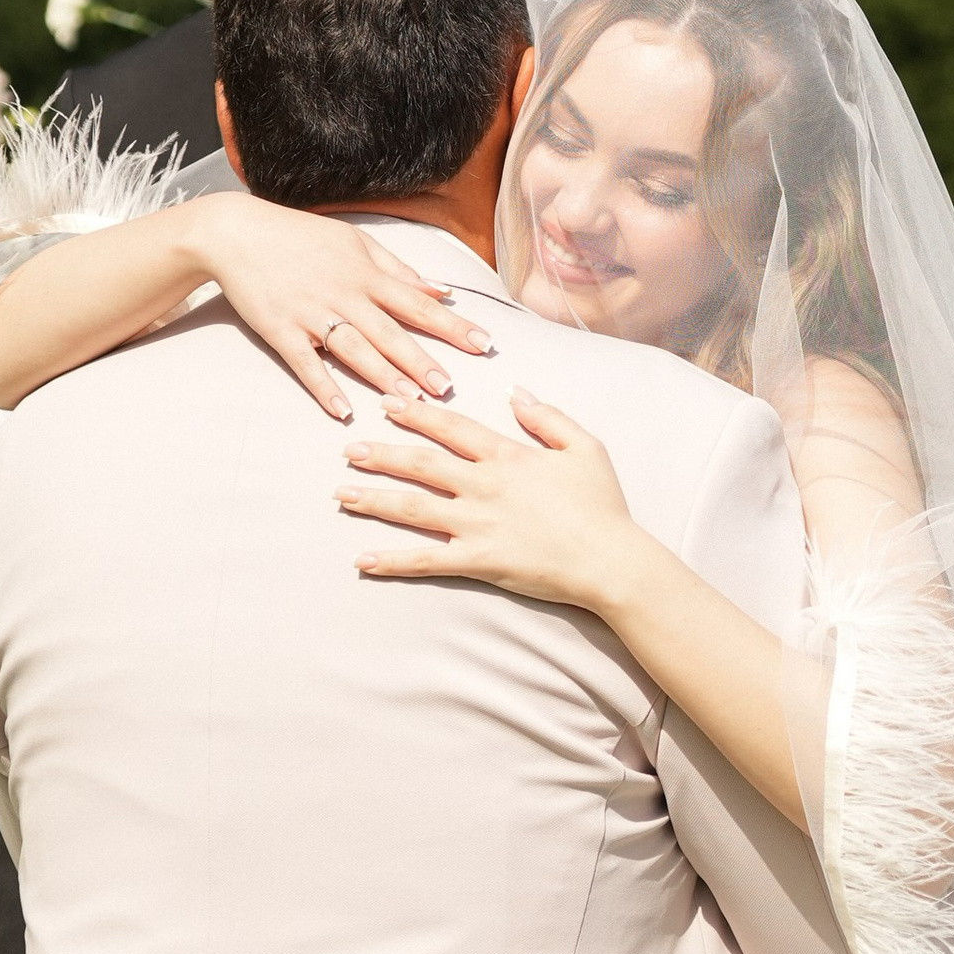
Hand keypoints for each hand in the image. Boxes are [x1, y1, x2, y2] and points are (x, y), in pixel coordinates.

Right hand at [193, 199, 491, 420]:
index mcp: (366, 273)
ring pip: (353, 349)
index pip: (418, 303)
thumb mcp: (356, 242)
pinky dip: (324, 387)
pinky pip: (306, 363)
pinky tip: (342, 411)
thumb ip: (400, 269)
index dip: (452, 325)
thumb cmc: (302, 237)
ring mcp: (311, 313)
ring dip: (382, 376)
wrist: (237, 233)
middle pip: (389, 332)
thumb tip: (442, 290)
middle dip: (420, 360)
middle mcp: (344, 294)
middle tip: (448, 387)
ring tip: (409, 401)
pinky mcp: (280, 330)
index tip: (483, 344)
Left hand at [339, 393, 643, 612]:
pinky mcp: (478, 560)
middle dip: (382, 454)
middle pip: (421, 464)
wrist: (611, 560)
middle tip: (348, 449)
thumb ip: (548, 417)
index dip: (417, 413)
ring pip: (414, 507)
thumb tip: (516, 393)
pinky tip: (363, 560)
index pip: (451, 427)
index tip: (388, 403)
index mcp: (507, 456)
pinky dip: (393, 561)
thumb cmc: (602, 505)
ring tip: (342, 494)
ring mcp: (478, 524)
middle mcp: (484, 485)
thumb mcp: (585, 447)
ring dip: (375, 499)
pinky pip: (426, 560)